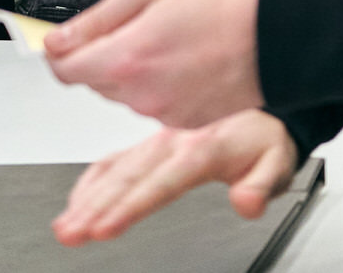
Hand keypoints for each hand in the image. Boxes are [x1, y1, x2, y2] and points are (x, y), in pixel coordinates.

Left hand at [46, 0, 264, 127]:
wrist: (289, 28)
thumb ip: (100, 15)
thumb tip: (59, 41)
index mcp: (125, 58)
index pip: (64, 70)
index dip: (64, 50)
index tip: (75, 38)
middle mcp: (140, 94)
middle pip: (97, 81)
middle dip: (111, 54)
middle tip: (150, 24)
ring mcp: (166, 112)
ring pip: (130, 92)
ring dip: (141, 69)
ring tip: (182, 38)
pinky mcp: (191, 120)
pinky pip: (161, 103)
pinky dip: (169, 84)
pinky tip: (197, 59)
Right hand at [53, 109, 296, 246]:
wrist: (266, 108)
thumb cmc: (266, 139)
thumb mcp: (278, 162)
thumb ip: (262, 185)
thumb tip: (247, 203)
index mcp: (204, 149)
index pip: (162, 183)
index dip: (132, 206)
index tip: (104, 228)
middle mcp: (175, 142)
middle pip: (129, 178)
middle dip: (96, 207)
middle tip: (70, 234)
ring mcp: (159, 141)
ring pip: (116, 170)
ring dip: (87, 198)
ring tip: (64, 227)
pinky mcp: (150, 143)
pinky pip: (114, 159)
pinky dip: (91, 180)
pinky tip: (76, 202)